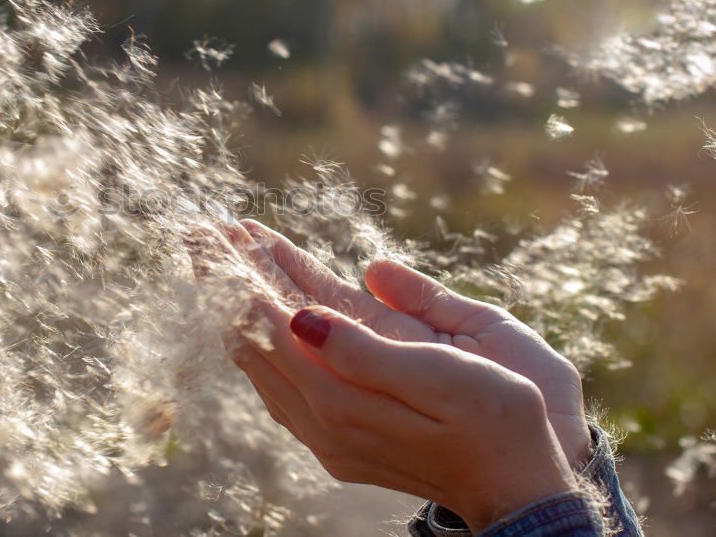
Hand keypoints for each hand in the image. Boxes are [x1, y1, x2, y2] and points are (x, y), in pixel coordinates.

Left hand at [231, 219, 591, 470]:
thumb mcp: (442, 377)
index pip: (277, 325)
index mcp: (347, 400)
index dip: (248, 274)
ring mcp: (325, 436)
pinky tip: (247, 326)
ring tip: (215, 264)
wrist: (518, 487)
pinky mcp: (336, 441)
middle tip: (200, 236)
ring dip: (237, 310)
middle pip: (256, 341)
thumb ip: (366, 352)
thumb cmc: (497, 420)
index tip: (222, 232)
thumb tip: (302, 318)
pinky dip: (257, 343)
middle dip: (229, 285)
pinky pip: (277, 386)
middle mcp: (324, 422)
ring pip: (260, 363)